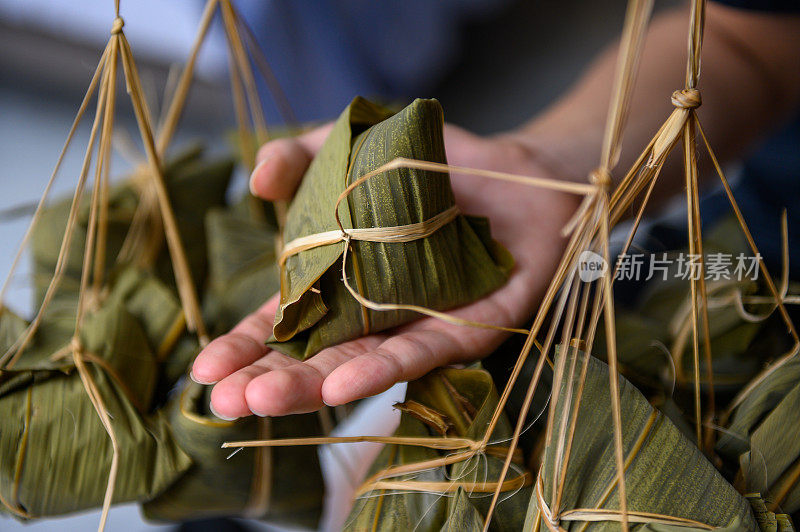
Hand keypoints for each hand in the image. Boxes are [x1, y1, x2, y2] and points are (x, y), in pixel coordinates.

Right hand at [191, 123, 579, 418]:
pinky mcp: (472, 327)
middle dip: (268, 380)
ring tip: (263, 400)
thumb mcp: (352, 150)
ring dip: (313, 386)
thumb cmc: (431, 171)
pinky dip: (383, 366)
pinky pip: (425, 350)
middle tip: (225, 401)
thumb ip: (300, 156)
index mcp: (344, 285)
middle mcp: (378, 316)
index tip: (204, 370)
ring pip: (361, 364)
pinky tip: (342, 385)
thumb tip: (254, 178)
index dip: (246, 347)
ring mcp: (421, 326)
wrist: (517, 174)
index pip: (286, 324)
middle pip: (316, 356)